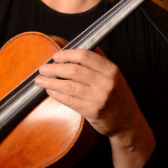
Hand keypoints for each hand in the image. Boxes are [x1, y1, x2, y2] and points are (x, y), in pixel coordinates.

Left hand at [35, 49, 154, 167]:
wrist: (127, 122)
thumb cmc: (118, 95)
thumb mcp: (114, 75)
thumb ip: (98, 60)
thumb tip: (79, 45)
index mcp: (111, 69)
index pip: (85, 56)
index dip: (68, 54)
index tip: (56, 56)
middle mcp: (106, 82)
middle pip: (74, 71)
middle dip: (55, 68)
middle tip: (43, 68)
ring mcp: (99, 98)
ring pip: (69, 86)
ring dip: (51, 82)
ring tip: (40, 80)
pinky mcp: (92, 112)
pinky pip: (70, 101)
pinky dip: (57, 95)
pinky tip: (50, 91)